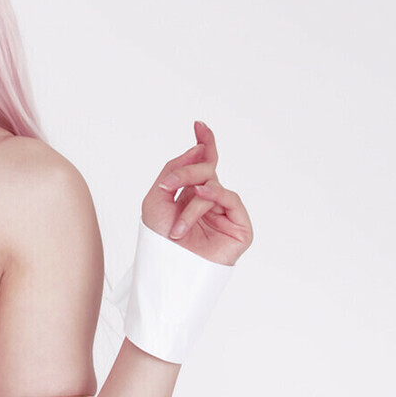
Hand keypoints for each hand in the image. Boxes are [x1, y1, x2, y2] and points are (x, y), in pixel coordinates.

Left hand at [143, 120, 252, 266]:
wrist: (168, 271)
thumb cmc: (159, 242)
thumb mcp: (156, 199)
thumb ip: (173, 170)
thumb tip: (198, 149)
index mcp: (192, 195)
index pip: (204, 164)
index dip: (205, 143)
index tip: (199, 125)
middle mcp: (211, 202)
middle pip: (206, 169)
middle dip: (186, 172)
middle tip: (168, 187)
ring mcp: (226, 214)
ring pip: (212, 185)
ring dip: (190, 204)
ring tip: (176, 229)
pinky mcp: (240, 227)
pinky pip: (229, 198)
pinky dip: (211, 197)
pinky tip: (198, 201)